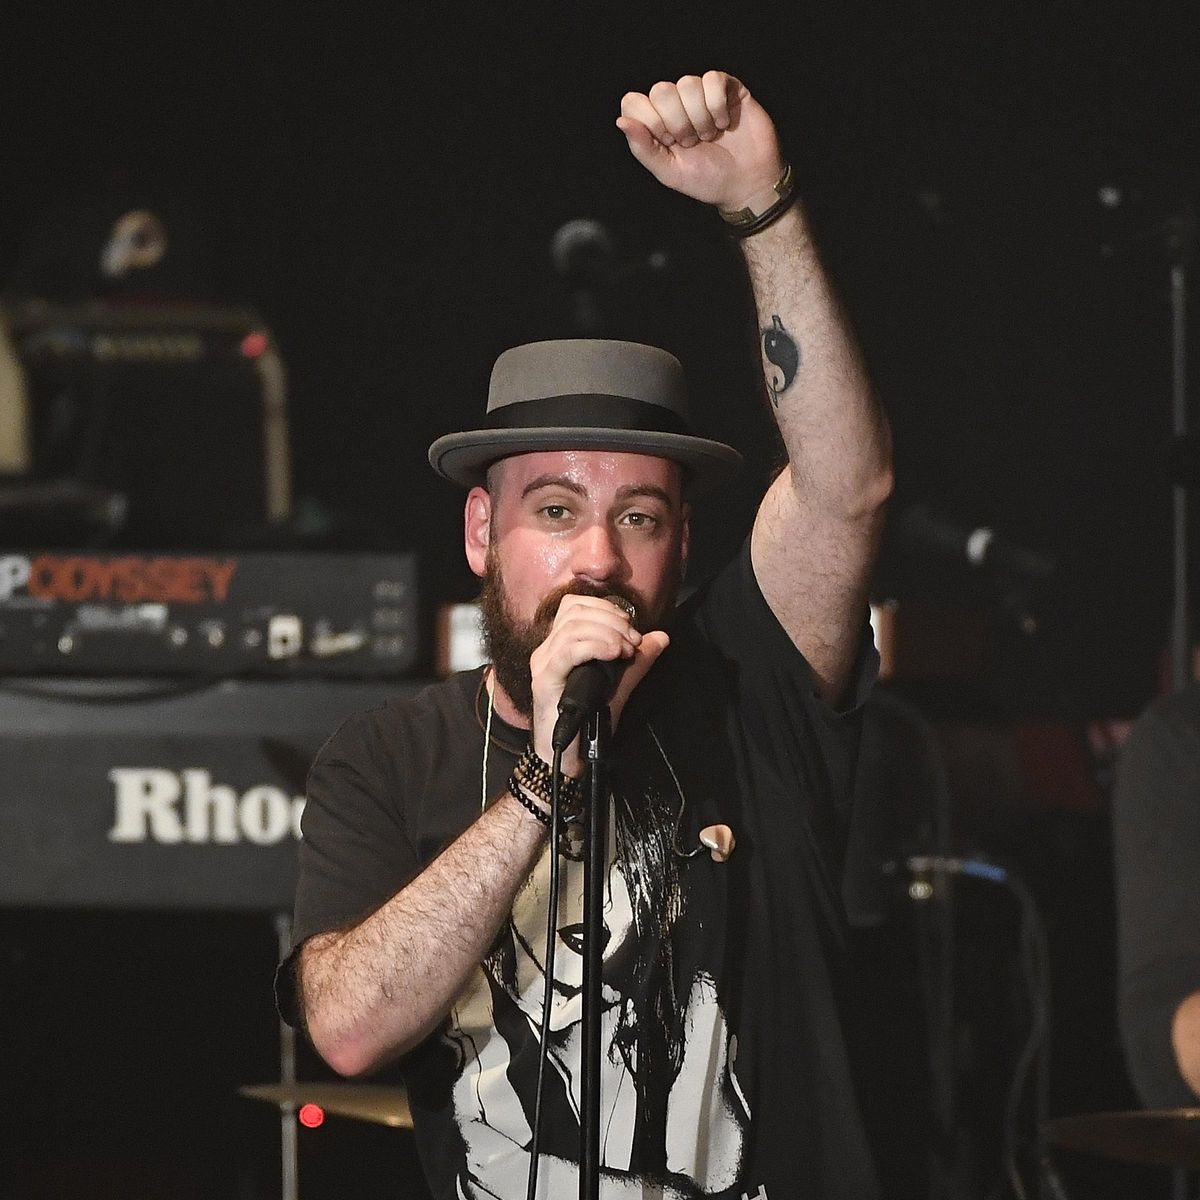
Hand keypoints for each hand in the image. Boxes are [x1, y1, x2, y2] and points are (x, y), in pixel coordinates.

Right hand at [529, 594, 668, 774]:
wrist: (570, 756)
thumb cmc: (590, 721)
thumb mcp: (619, 684)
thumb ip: (638, 660)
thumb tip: (661, 637)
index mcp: (560, 644)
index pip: (575, 605)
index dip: (605, 608)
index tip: (631, 629)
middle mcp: (547, 649)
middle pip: (575, 611)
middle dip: (611, 619)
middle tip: (633, 641)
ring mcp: (543, 663)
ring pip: (572, 627)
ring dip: (607, 633)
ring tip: (625, 651)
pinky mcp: (545, 680)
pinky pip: (568, 651)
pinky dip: (595, 646)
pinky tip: (614, 654)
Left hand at [616, 71, 784, 211]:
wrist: (746, 184)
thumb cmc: (707, 180)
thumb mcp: (669, 172)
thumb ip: (643, 148)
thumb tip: (621, 121)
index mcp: (657, 122)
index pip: (634, 101)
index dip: (650, 121)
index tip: (668, 142)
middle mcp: (677, 104)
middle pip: (661, 90)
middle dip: (678, 122)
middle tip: (692, 142)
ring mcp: (701, 94)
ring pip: (688, 83)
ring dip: (700, 117)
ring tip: (710, 136)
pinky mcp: (727, 88)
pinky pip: (713, 79)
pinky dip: (717, 105)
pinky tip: (724, 123)